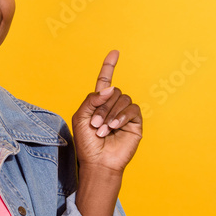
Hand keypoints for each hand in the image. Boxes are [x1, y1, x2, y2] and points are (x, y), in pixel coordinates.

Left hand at [71, 50, 142, 174]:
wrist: (98, 163)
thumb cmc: (87, 143)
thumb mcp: (80, 118)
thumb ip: (91, 99)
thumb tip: (110, 88)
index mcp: (99, 103)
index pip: (105, 80)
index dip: (109, 66)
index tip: (115, 52)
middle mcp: (113, 106)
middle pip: (113, 91)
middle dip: (102, 107)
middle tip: (95, 126)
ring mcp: (125, 114)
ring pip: (123, 98)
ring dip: (111, 114)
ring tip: (104, 130)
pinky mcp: (135, 123)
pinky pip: (133, 108)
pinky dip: (122, 116)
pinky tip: (115, 127)